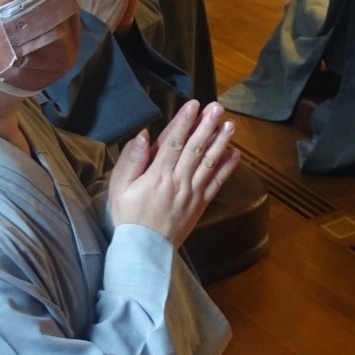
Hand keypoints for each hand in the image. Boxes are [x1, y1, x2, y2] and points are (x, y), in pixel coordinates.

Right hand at [107, 100, 238, 246]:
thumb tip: (144, 136)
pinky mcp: (200, 204)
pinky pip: (216, 183)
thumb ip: (132, 160)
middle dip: (207, 125)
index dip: (184, 122)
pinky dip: (227, 168)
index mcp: (158, 175)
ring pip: (209, 162)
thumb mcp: (119, 187)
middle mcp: (178, 181)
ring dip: (221, 142)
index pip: (173, 142)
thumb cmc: (129, 216)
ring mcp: (192, 192)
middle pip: (195, 148)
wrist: (144, 249)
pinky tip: (235, 153)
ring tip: (229, 124)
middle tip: (217, 108)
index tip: (193, 105)